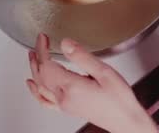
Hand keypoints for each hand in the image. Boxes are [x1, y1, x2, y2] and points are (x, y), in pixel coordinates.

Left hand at [26, 34, 158, 132]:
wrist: (125, 120)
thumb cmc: (118, 98)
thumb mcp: (104, 71)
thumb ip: (82, 56)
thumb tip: (65, 43)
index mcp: (71, 86)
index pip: (47, 65)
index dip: (42, 49)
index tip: (43, 37)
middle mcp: (64, 97)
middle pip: (41, 75)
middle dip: (37, 57)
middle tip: (40, 42)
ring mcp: (64, 105)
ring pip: (40, 86)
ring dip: (34, 70)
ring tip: (32, 56)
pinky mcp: (68, 108)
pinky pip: (45, 100)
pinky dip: (35, 91)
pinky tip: (32, 85)